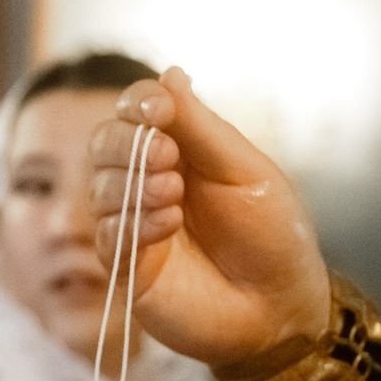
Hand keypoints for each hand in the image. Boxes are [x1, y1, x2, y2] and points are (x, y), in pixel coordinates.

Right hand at [94, 67, 330, 367]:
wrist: (282, 307)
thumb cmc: (273, 236)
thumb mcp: (245, 170)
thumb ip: (202, 127)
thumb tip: (170, 73)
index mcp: (180, 151)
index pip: (136, 111)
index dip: (139, 104)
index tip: (160, 110)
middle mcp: (149, 183)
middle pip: (104, 143)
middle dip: (129, 143)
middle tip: (167, 155)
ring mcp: (135, 226)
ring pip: (98, 188)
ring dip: (133, 183)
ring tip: (175, 195)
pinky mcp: (128, 268)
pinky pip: (108, 235)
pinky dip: (135, 222)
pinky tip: (169, 225)